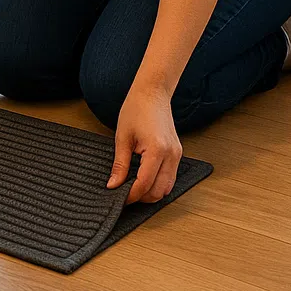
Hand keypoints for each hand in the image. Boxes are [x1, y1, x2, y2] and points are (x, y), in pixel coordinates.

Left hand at [106, 82, 182, 204]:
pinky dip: (158, 183)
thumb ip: (119, 165)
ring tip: (134, 186)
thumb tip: (113, 185)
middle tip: (125, 194)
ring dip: (152, 192)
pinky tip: (144, 178)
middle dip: (142, 197)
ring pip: (167, 187)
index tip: (119, 197)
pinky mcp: (177, 153)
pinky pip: (170, 177)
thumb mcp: (122, 137)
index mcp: (157, 149)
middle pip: (159, 191)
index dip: (131, 195)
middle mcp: (171, 154)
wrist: (152, 92)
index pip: (145, 184)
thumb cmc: (136, 108)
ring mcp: (177, 154)